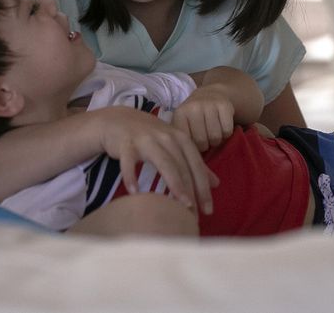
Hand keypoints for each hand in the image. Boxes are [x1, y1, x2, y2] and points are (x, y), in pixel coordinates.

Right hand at [91, 106, 218, 214]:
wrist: (117, 119)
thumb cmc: (148, 136)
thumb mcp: (173, 144)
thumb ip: (193, 162)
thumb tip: (216, 183)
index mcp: (180, 138)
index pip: (196, 164)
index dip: (203, 187)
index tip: (208, 210)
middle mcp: (166, 137)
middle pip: (182, 165)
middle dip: (191, 191)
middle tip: (194, 215)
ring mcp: (146, 139)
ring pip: (163, 162)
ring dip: (173, 183)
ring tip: (179, 205)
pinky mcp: (126, 143)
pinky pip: (129, 161)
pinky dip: (131, 176)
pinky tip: (135, 193)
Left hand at [171, 85, 234, 151]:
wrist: (210, 94)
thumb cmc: (194, 116)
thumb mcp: (183, 124)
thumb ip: (182, 138)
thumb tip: (187, 156)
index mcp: (180, 114)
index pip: (186, 141)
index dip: (192, 147)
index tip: (194, 143)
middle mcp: (193, 107)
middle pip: (202, 141)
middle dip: (205, 145)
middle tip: (205, 139)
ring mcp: (209, 104)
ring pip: (215, 137)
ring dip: (216, 140)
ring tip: (213, 134)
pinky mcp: (224, 105)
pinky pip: (227, 131)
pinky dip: (226, 134)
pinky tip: (221, 127)